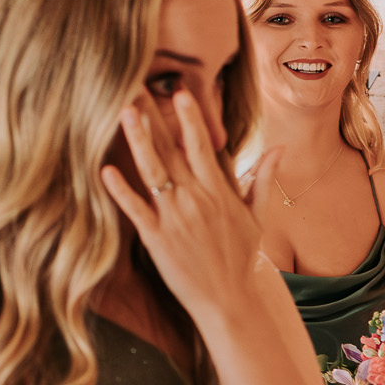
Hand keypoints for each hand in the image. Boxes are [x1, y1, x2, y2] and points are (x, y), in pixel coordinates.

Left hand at [100, 91, 278, 322]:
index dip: (190, 117)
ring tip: (123, 111)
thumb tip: (279, 148)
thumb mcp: (257, 216)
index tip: (180, 91)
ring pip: (153, 171)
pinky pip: (136, 209)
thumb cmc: (242, 258)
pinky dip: (122, 190)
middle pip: (171, 149)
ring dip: (138, 140)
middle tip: (134, 85)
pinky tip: (106, 170)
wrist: (231, 300)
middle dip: (153, 116)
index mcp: (219, 191)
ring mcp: (176, 218)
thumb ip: (262, 179)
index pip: (202, 145)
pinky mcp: (157, 239)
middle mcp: (196, 199)